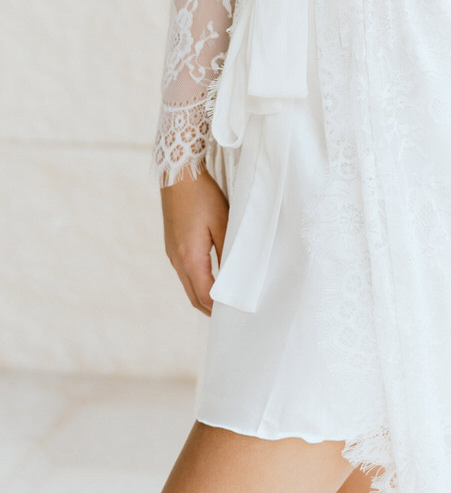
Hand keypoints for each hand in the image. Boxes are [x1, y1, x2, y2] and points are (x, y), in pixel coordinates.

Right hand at [161, 167, 228, 314]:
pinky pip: (185, 272)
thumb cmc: (203, 196)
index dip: (219, 310)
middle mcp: (177, 260)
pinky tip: (211, 278)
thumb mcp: (223, 222)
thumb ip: (229, 252)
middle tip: (230, 318)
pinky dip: (198, 282)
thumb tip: (235, 277)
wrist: (178, 174)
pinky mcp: (172, 245)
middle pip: (194, 296)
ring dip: (204, 296)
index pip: (204, 296)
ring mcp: (172, 253)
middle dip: (211, 310)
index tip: (235, 318)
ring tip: (224, 302)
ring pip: (188, 285)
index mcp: (189, 258)